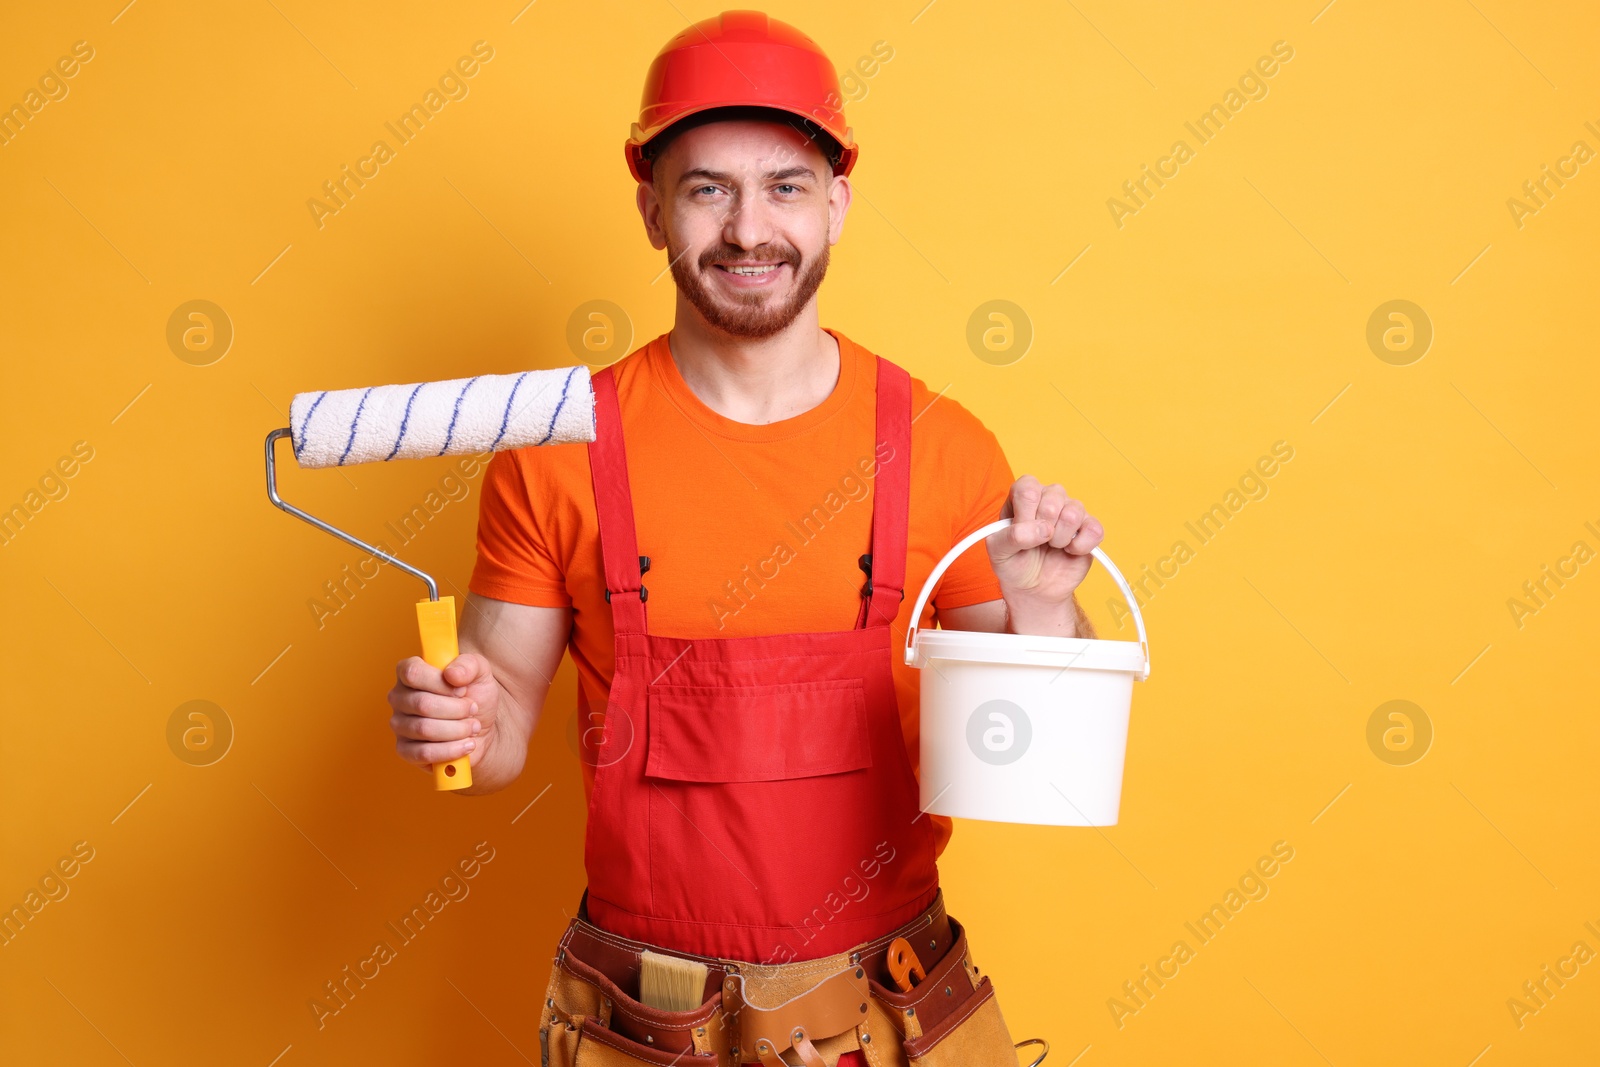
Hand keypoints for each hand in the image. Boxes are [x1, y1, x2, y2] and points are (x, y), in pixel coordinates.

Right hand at [387, 653, 500, 773]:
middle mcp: (399, 697)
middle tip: (473, 709)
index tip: (462, 689)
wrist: (481, 729)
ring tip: (473, 727)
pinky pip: (424, 753)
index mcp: (410, 672)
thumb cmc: (475, 696)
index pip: (413, 673)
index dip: (440, 683)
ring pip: (425, 729)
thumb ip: (468, 665)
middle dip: (456, 709)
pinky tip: (467, 745)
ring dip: (458, 730)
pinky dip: (451, 750)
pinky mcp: (404, 750)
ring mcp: (399, 725)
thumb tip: (452, 674)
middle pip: (422, 704)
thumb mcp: (480, 672)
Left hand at [987, 475, 1103, 631]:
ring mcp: (1072, 510)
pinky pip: (1094, 530)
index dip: (1025, 516)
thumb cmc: (1014, 564)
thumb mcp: (998, 552)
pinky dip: (1080, 547)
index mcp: (1023, 494)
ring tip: (1052, 546)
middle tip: (1037, 542)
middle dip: (1042, 531)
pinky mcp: (1090, 528)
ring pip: (1073, 513)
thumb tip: (1043, 529)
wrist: (1034, 589)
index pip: (1027, 490)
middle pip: (1052, 501)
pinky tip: (1069, 550)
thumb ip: (1012, 536)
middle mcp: (1049, 496)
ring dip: (1060, 539)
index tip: (1021, 533)